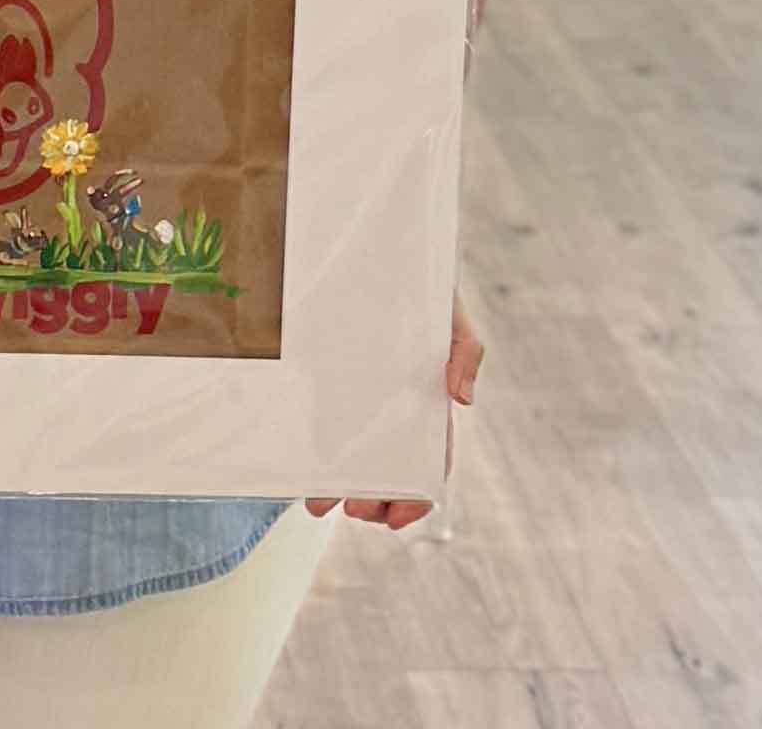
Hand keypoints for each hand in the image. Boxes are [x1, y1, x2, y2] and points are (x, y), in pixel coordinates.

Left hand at [304, 291, 483, 530]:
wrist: (379, 243)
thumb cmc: (421, 282)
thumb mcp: (449, 313)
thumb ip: (465, 349)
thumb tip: (462, 398)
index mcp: (422, 398)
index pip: (426, 457)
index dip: (415, 493)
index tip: (397, 517)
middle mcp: (387, 402)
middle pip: (384, 464)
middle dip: (373, 499)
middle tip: (355, 512)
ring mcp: (353, 390)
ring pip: (348, 450)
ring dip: (337, 486)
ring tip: (319, 504)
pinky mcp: (321, 373)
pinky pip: (314, 416)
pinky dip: (308, 448)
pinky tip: (296, 466)